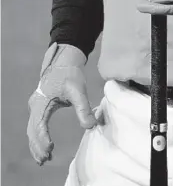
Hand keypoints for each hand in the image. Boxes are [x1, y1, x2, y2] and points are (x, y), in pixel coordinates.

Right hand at [27, 43, 96, 165]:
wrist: (65, 61)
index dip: (43, 138)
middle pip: (32, 131)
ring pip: (32, 130)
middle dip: (38, 146)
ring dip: (36, 145)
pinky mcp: (40, 108)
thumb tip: (91, 125)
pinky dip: (38, 138)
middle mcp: (35, 105)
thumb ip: (83, 108)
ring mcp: (36, 106)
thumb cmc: (70, 74)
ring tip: (44, 159)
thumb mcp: (78, 90)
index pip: (38, 124)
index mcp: (42, 101)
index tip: (50, 149)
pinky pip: (35, 127)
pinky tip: (46, 148)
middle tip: (46, 159)